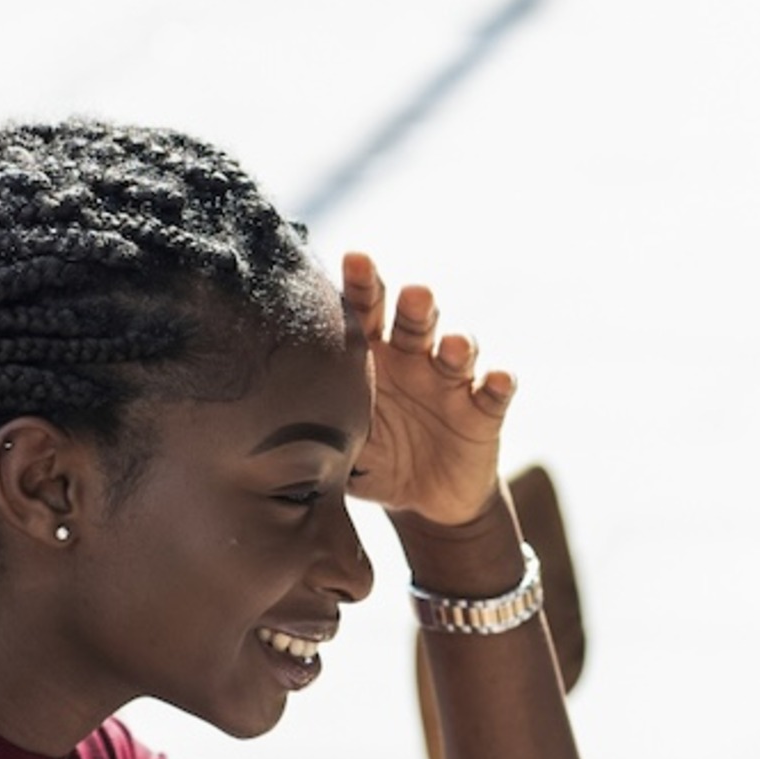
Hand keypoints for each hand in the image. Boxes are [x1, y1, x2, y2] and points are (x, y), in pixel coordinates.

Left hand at [340, 251, 514, 525]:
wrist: (419, 499)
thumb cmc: (370, 458)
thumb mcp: (340, 443)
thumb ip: (315, 424)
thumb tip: (259, 424)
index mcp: (373, 356)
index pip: (365, 312)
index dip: (361, 286)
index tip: (355, 259)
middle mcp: (415, 357)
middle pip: (416, 320)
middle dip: (416, 305)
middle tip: (411, 294)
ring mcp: (451, 381)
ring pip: (458, 351)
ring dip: (460, 344)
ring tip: (455, 345)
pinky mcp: (483, 410)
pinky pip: (495, 393)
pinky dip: (500, 385)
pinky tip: (500, 380)